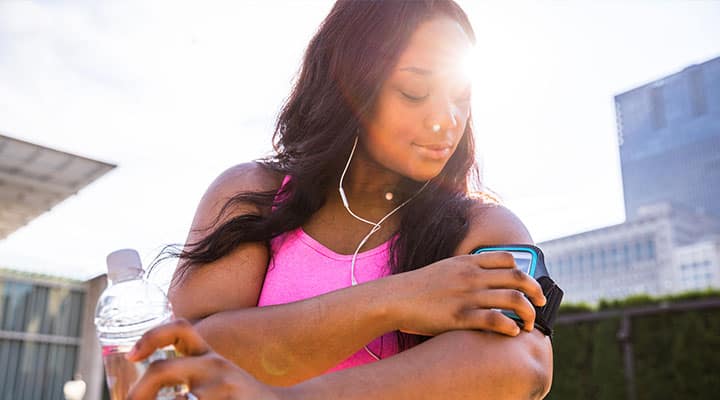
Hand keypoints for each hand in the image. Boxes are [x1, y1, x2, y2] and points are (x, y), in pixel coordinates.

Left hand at [126, 319, 282, 399]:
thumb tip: (146, 389)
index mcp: (208, 357)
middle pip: (163, 369)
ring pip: (179, 399)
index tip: (131, 355)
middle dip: (138, 391)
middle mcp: (214, 366)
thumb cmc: (241, 398)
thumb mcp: (218, 379)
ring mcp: (221, 387)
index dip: (151, 335)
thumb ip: (190, 375)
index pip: (180, 329)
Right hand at [390, 251, 546, 336]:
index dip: (524, 272)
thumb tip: (487, 278)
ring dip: (529, 312)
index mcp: (468, 262)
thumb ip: (467, 270)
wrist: (396, 298)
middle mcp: (472, 276)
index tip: (529, 284)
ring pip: (513, 299)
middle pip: (517, 278)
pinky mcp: (460, 317)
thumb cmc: (420, 287)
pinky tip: (513, 331)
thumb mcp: (446, 268)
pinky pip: (494, 320)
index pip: (508, 260)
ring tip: (529, 323)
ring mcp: (467, 296)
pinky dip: (510, 326)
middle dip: (536, 291)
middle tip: (542, 303)